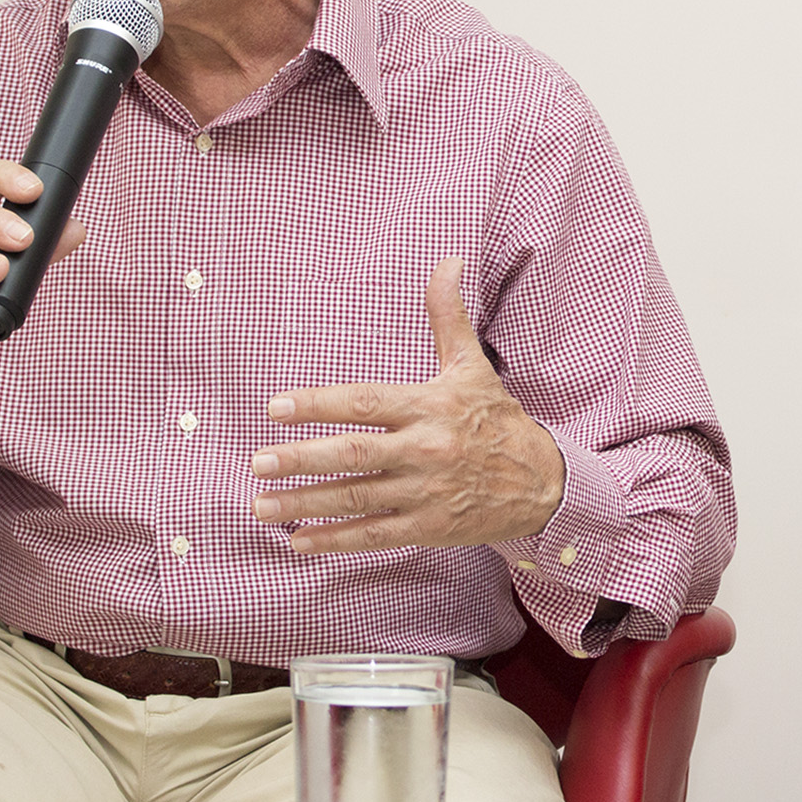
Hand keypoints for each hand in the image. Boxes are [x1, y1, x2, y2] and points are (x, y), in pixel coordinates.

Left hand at [251, 257, 566, 550]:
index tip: (277, 406)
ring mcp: (427, 493)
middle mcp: (427, 449)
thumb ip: (448, 316)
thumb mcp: (473, 366)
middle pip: (356, 454)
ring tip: (261, 504)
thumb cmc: (496, 420)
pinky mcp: (430, 528)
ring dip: (306, 503)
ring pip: (358, 498)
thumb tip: (448, 261)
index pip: (367, 403)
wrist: (542, 482)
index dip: (320, 404)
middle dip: (303, 459)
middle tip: (259, 460)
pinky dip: (336, 540)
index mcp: (431, 407)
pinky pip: (376, 535)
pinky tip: (298, 540)